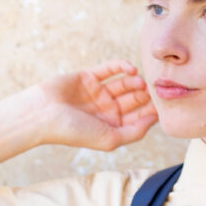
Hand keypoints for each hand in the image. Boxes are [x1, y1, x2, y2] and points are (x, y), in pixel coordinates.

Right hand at [34, 60, 157, 150]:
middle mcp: (106, 110)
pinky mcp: (89, 77)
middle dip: (145, 95)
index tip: (162, 104)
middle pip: (134, 100)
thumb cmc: (73, 132)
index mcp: (112, 127)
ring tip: (139, 82)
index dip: (151, 110)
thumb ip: (134, 132)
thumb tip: (154, 119)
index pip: (138, 117)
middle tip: (154, 89)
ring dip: (134, 82)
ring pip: (124, 84)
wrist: (42, 115)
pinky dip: (121, 67)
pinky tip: (130, 69)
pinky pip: (110, 69)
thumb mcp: (109, 139)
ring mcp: (98, 93)